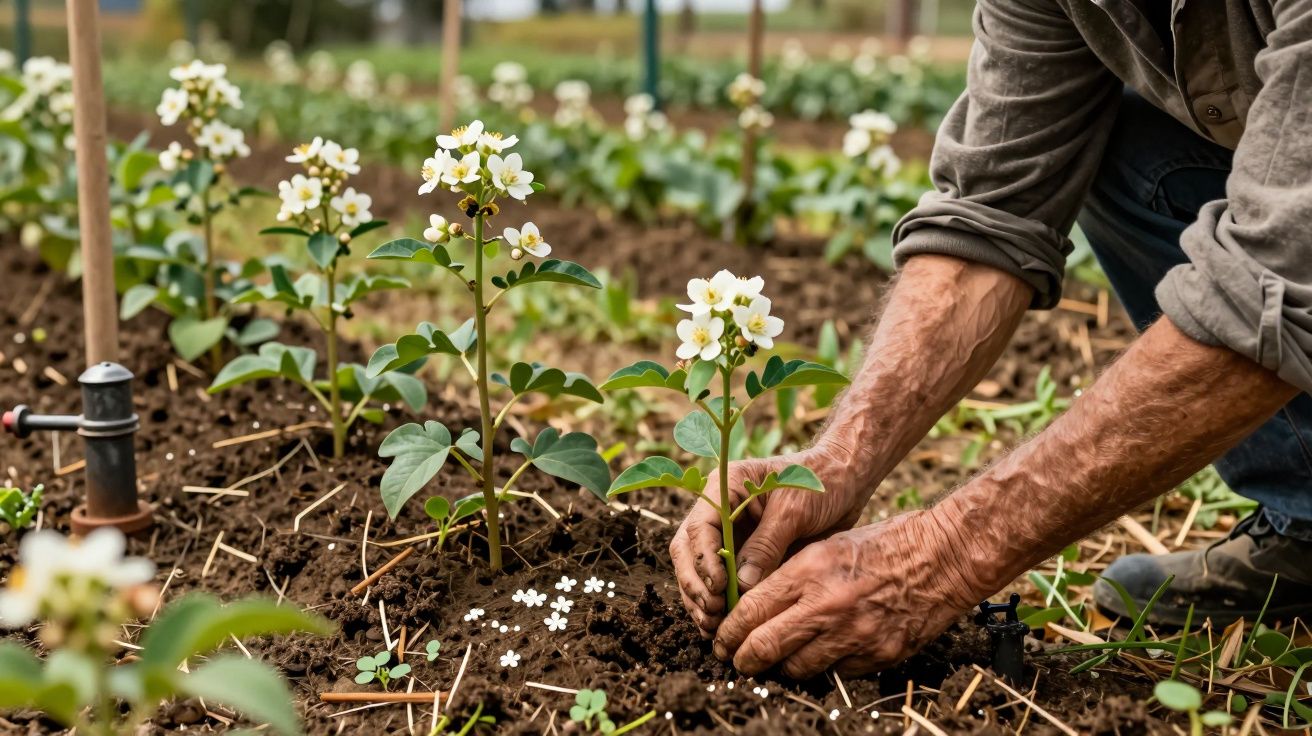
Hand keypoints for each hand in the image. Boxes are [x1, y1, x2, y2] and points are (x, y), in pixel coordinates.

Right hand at [669, 441, 867, 637]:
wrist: (844, 481)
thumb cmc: (819, 485)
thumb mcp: (794, 511)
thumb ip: (766, 545)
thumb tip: (740, 584)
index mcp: (725, 488)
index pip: (699, 527)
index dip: (704, 561)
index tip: (718, 588)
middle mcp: (718, 511)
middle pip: (688, 551)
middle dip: (695, 585)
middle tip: (713, 614)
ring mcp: (728, 533)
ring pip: (697, 570)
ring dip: (700, 599)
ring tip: (712, 627)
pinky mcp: (742, 554)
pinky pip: (720, 581)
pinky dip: (717, 602)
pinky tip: (721, 625)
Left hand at [711, 510, 982, 678]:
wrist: (942, 558)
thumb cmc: (885, 543)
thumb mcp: (828, 545)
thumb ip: (791, 575)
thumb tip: (754, 601)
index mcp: (809, 571)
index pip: (751, 610)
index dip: (729, 631)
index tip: (722, 639)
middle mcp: (827, 606)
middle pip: (765, 646)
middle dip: (743, 659)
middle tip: (735, 661)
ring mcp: (853, 635)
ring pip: (797, 667)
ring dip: (780, 667)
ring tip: (773, 662)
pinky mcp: (877, 655)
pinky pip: (835, 672)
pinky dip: (821, 667)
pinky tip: (818, 657)